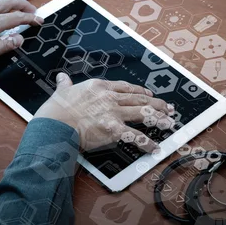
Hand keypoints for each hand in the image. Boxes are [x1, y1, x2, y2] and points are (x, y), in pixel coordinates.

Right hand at [35, 74, 175, 152]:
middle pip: (139, 99)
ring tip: (169, 123)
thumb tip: (62, 78)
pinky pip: (135, 136)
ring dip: (158, 118)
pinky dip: (146, 143)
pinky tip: (155, 147)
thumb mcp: (62, 91)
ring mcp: (114, 113)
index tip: (148, 93)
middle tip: (168, 107)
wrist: (56, 123)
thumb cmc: (57, 110)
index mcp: (99, 87)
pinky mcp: (114, 129)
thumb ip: (65, 84)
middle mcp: (110, 98)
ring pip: (143, 113)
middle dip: (156, 103)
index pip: (125, 87)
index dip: (140, 90)